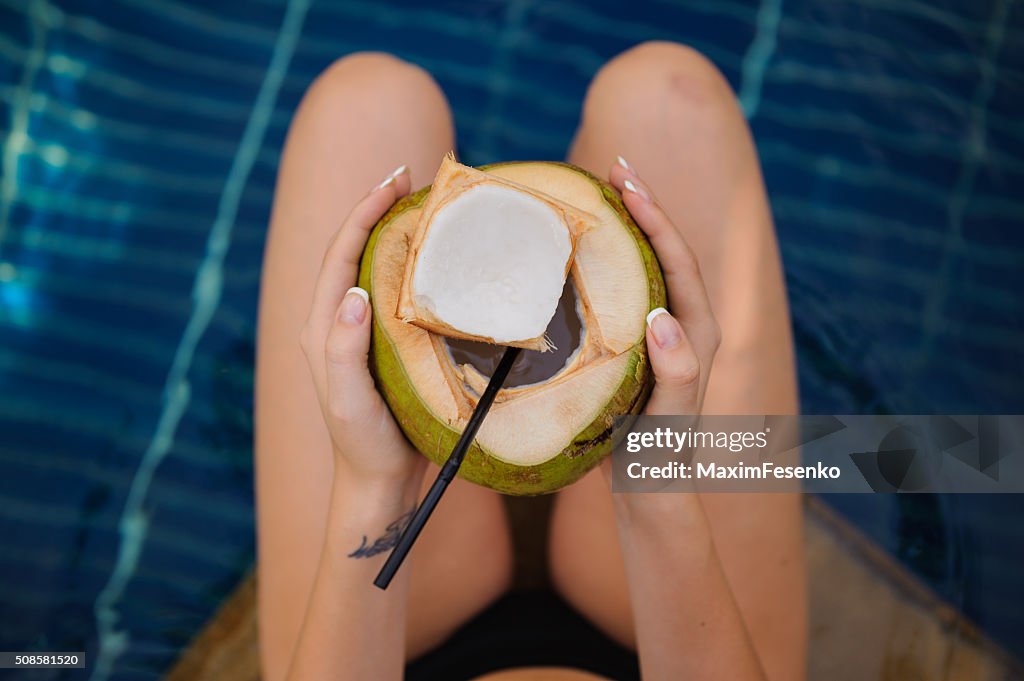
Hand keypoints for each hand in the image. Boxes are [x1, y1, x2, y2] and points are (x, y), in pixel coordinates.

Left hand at [299, 165, 426, 498]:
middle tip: (412, 179)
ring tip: (426, 207)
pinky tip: (438, 261)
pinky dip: (413, 266)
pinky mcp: (383, 345)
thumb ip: (343, 348)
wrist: (378, 482)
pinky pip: (396, 293)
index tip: (394, 181)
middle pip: (354, 251)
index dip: (364, 213)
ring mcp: (360, 334)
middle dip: (377, 210)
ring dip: (396, 234)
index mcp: (324, 328)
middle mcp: (338, 322)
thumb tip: (354, 291)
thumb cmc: (363, 444)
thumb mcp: (348, 400)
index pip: (340, 255)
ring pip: (375, 268)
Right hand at [603, 158, 721, 513]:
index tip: (626, 181)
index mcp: (697, 333)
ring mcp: (658, 335)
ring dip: (625, 229)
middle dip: (642, 207)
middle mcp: (682, 326)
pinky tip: (578, 256)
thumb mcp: (671, 420)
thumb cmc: (661, 458)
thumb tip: (663, 319)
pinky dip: (607, 263)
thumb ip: (678, 374)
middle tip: (611, 169)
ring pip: (645, 268)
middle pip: (664, 252)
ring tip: (598, 196)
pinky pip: (624, 291)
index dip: (655, 217)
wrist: (651, 491)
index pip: (678, 260)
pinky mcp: (637, 347)